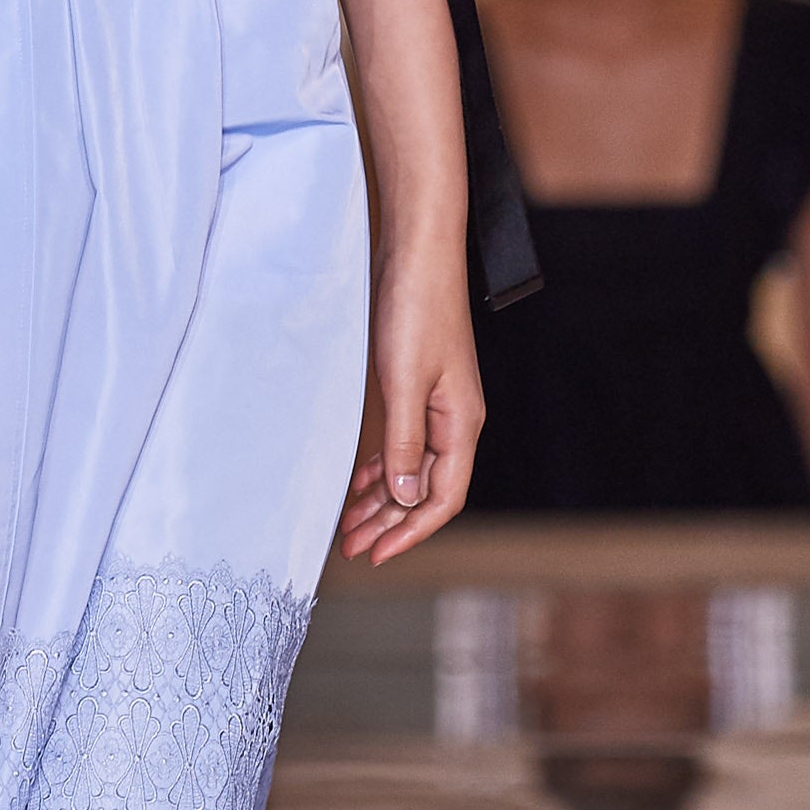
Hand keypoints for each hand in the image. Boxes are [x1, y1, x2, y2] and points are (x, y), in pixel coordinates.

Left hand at [338, 238, 482, 566]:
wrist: (419, 254)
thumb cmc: (415, 310)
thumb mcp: (404, 382)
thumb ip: (403, 442)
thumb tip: (403, 496)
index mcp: (460, 425)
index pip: (442, 499)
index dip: (410, 532)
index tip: (376, 554)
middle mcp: (454, 422)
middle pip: (424, 491)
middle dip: (389, 524)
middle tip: (351, 548)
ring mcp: (437, 407)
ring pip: (411, 470)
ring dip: (381, 501)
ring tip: (349, 525)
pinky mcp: (418, 390)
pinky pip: (403, 445)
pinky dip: (382, 469)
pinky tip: (361, 481)